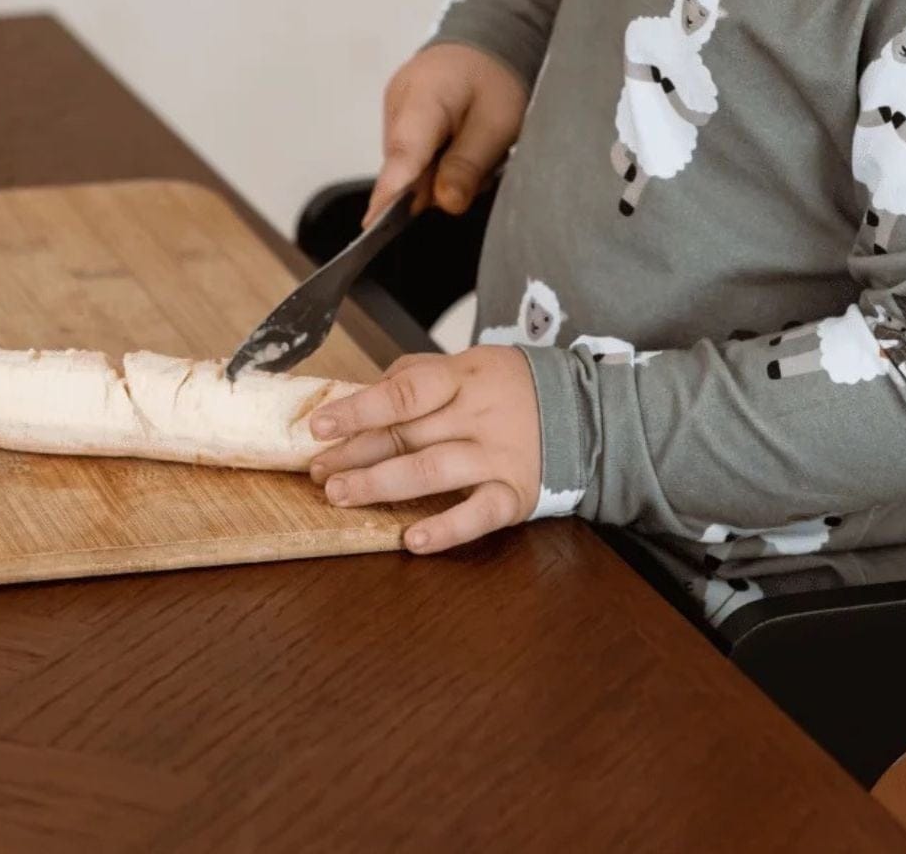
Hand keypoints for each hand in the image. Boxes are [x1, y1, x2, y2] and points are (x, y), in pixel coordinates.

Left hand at [308, 348, 542, 552]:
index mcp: (466, 378)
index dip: (359, 409)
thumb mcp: (473, 364)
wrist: (588, 414)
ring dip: (380, 486)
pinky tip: (411, 541)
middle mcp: (480, 415)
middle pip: (408, 435)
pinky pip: (478, 515)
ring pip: (432, 472)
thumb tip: (366, 391)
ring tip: (341, 495)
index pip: (405, 392)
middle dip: (355, 454)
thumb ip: (421, 374)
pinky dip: (445, 530)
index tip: (320, 426)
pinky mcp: (516, 494)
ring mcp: (499, 456)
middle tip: (318, 472)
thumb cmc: (516, 389)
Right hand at [367, 42, 529, 224]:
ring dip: (441, 172)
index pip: (402, 152)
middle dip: (439, 182)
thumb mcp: (500, 122)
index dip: (391, 192)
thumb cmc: (498, 75)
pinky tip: (461, 143)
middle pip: (406, 167)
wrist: (491, 38)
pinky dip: (437, 160)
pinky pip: (414, 155)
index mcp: (424, 96)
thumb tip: (445, 203)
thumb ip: (470, 164)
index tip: (374, 225)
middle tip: (484, 162)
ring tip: (476, 145)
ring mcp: (395, 110)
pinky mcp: (400, 117)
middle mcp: (398, 103)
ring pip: (411, 165)